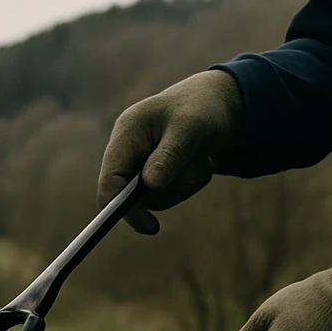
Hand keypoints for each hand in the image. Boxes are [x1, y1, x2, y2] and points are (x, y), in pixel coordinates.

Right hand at [97, 69, 242, 233]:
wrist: (221, 104)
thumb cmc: (203, 108)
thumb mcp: (190, 129)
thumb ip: (169, 156)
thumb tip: (150, 185)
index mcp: (127, 133)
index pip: (110, 180)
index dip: (121, 207)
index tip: (149, 225)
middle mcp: (130, 150)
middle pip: (132, 195)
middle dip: (169, 187)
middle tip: (199, 168)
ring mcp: (143, 163)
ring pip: (156, 198)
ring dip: (185, 183)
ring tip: (202, 155)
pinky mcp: (158, 173)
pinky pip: (170, 194)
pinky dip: (190, 182)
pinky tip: (200, 159)